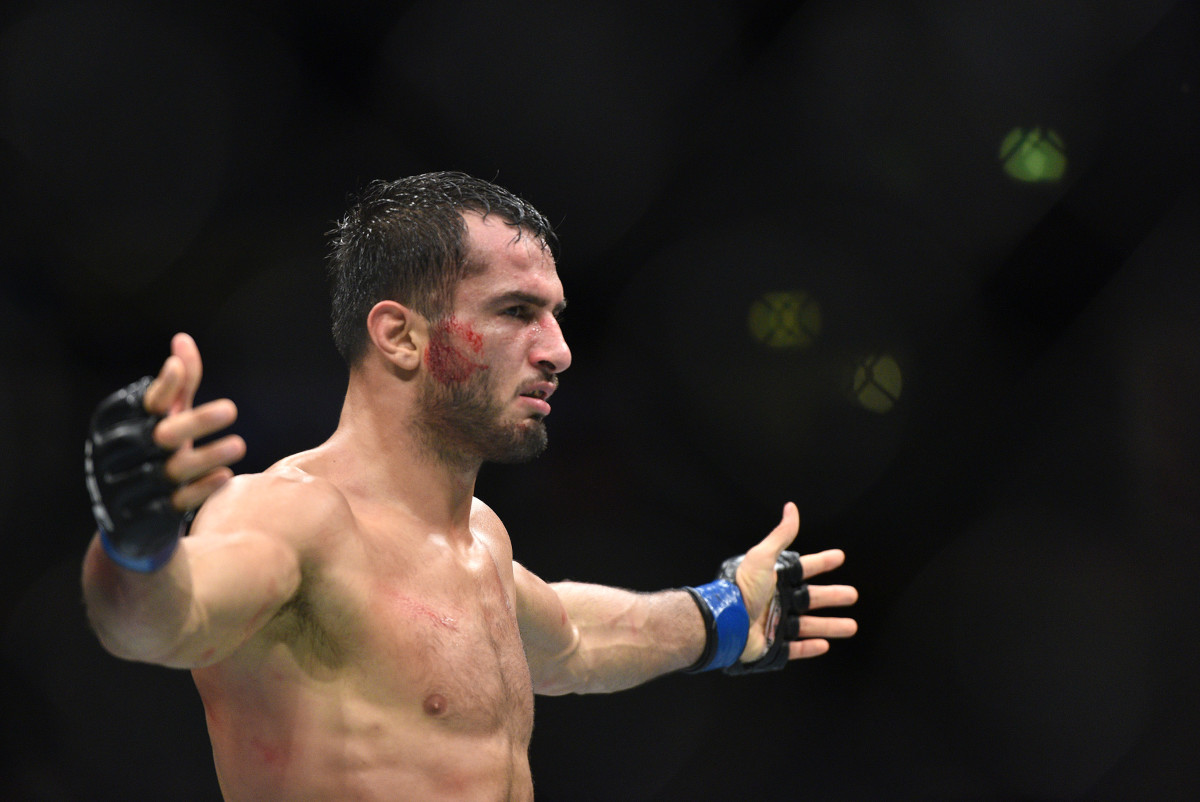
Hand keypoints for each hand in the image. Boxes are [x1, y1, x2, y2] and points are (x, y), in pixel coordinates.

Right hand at [144, 333, 245, 510]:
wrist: (130, 516)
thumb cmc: (155, 451)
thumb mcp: (166, 417)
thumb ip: (179, 385)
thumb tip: (183, 339)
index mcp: (125, 426)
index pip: (144, 404)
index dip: (161, 386)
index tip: (179, 368)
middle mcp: (129, 454)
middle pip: (161, 436)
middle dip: (195, 422)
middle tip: (231, 408)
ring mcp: (139, 485)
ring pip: (173, 469)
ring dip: (207, 455)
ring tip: (239, 444)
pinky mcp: (152, 514)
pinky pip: (178, 502)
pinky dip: (203, 488)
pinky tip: (226, 475)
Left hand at [734, 502, 857, 661]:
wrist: (726, 621)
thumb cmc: (742, 587)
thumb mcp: (762, 557)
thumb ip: (780, 536)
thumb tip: (791, 508)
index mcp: (775, 580)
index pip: (804, 569)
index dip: (822, 562)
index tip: (839, 556)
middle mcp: (777, 601)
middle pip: (811, 598)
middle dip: (832, 596)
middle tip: (853, 595)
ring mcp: (776, 624)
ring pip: (809, 626)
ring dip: (830, 626)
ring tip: (852, 627)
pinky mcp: (773, 646)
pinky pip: (795, 648)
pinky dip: (810, 648)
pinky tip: (825, 645)